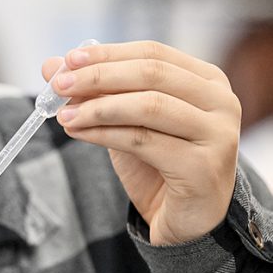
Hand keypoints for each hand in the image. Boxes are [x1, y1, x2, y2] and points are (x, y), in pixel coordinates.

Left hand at [42, 41, 241, 245]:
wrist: (186, 220)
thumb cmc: (159, 164)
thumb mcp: (124, 121)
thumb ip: (95, 92)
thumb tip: (51, 66)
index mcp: (206, 80)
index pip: (152, 53)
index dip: (107, 54)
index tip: (67, 61)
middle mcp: (220, 101)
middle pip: (151, 74)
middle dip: (98, 77)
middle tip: (58, 85)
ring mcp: (217, 134)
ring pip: (148, 106)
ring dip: (97, 107)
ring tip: (64, 115)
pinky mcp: (203, 167)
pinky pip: (144, 141)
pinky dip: (104, 134)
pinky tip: (78, 132)